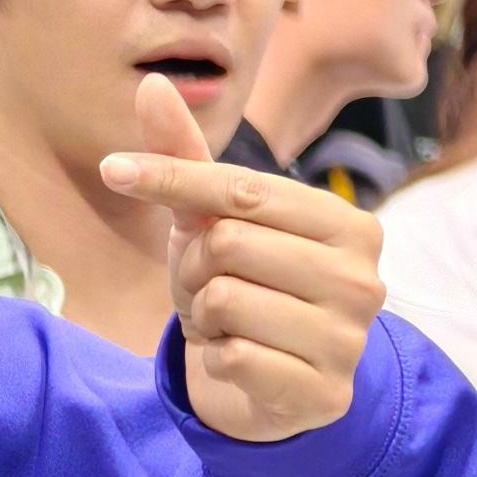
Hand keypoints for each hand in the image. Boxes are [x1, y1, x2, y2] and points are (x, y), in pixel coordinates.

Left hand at [100, 73, 384, 444]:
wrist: (273, 386)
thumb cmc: (247, 287)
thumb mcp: (213, 221)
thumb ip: (186, 157)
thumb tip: (152, 83)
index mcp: (349, 224)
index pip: (242, 189)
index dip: (170, 179)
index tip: (114, 169)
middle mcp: (362, 278)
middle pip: (227, 245)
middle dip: (194, 269)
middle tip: (210, 288)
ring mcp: (348, 339)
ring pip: (223, 300)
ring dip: (203, 316)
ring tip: (228, 324)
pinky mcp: (321, 392)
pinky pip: (231, 357)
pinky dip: (215, 359)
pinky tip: (239, 360)